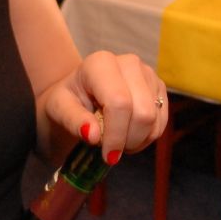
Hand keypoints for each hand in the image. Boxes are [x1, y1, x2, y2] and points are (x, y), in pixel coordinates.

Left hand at [39, 50, 168, 161]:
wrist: (79, 92)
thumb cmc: (67, 100)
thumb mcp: (58, 109)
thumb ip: (73, 120)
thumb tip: (93, 136)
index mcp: (101, 63)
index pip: (119, 103)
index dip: (116, 135)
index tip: (107, 155)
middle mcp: (129, 63)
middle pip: (143, 113)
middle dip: (128, 140)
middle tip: (111, 149)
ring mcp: (148, 74)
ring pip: (154, 120)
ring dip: (137, 140)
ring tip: (118, 141)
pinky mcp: (159, 87)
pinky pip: (161, 122)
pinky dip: (147, 137)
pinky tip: (129, 135)